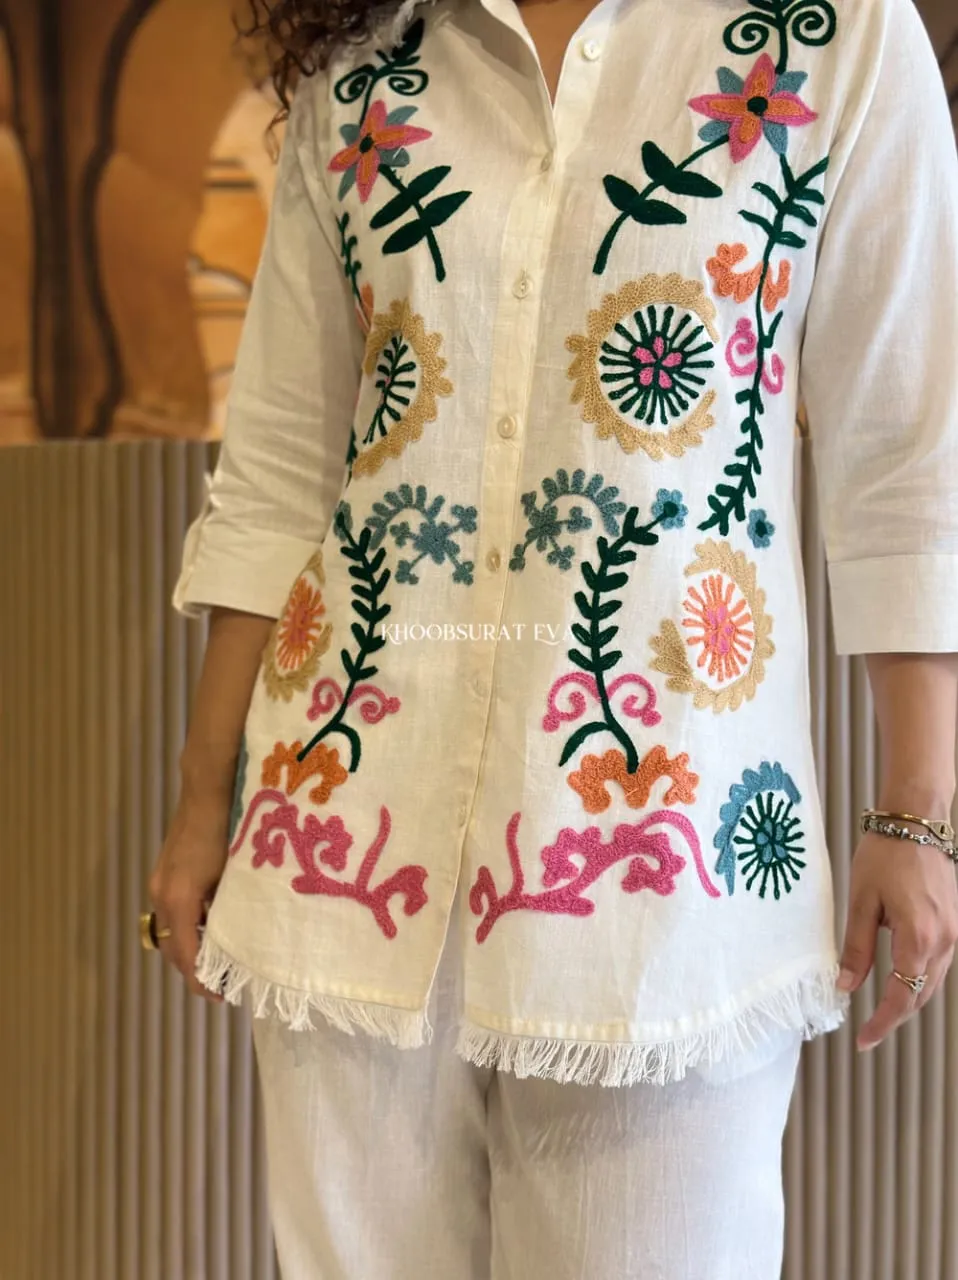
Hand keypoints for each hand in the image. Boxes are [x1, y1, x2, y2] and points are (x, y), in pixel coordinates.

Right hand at [148, 796, 230, 1001]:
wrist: (208, 787)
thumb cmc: (229, 826)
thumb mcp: (235, 873)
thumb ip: (233, 909)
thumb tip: (247, 942)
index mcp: (179, 898)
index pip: (185, 956)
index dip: (202, 981)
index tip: (222, 997)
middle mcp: (162, 894)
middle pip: (174, 949)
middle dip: (197, 971)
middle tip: (227, 986)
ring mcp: (160, 883)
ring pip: (173, 931)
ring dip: (194, 949)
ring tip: (224, 961)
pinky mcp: (165, 874)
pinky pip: (175, 912)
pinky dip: (192, 927)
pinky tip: (216, 928)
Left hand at [837, 832, 957, 1049]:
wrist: (917, 820)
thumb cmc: (885, 854)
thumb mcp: (861, 902)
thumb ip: (856, 948)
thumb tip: (845, 986)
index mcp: (918, 939)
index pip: (900, 997)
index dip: (882, 1023)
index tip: (863, 1040)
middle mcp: (943, 942)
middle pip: (920, 997)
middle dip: (894, 1018)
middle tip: (868, 1033)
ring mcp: (953, 934)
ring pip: (932, 984)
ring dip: (908, 1001)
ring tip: (880, 1014)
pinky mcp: (953, 925)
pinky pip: (938, 965)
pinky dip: (920, 981)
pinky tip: (900, 982)